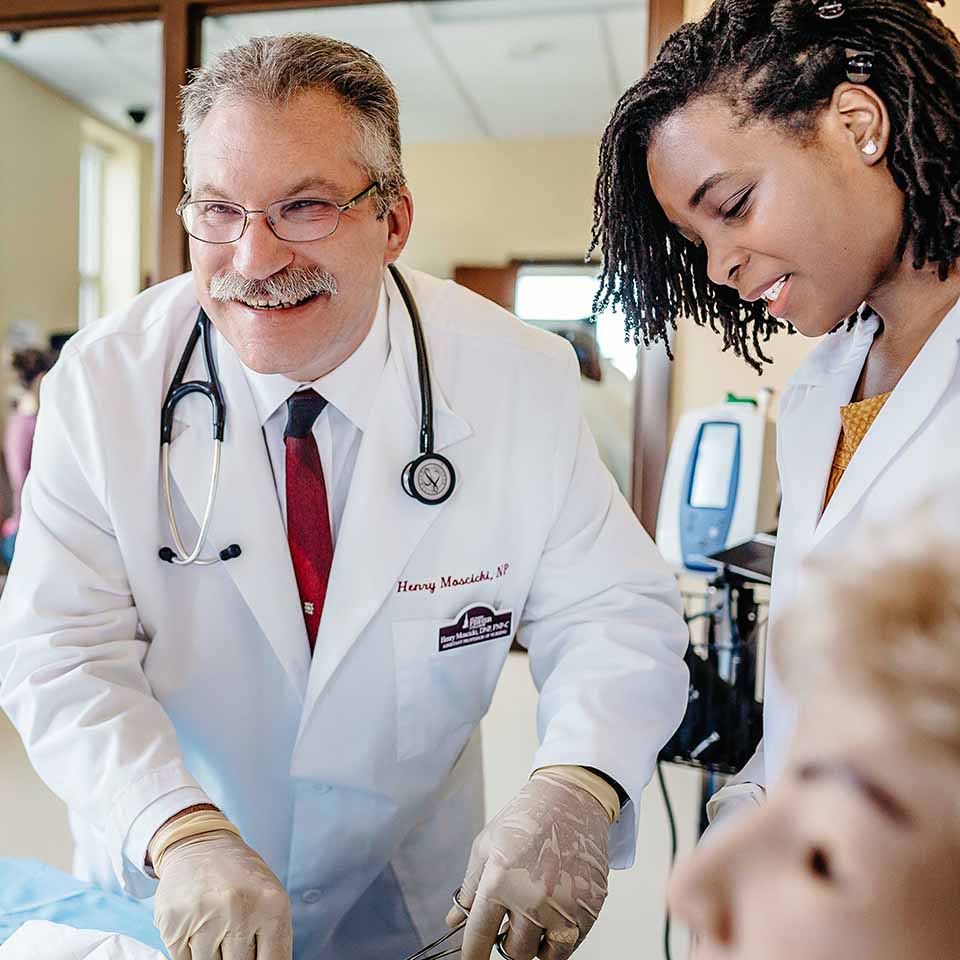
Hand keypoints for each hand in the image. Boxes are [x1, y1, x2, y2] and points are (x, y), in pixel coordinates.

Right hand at [153, 830, 292, 959]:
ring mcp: (204, 918)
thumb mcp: (269, 899)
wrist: (201, 844)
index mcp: (271, 905)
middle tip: (233, 939)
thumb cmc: (240, 877)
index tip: (256, 959)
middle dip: (237, 958)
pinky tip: (199, 929)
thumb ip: (273, 939)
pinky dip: (191, 953)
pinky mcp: (174, 925)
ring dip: (213, 956)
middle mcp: (239, 910)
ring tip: (217, 928)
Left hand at [446, 772, 609, 959]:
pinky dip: (560, 935)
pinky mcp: (589, 908)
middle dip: (508, 942)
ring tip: (534, 915)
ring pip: (543, 955)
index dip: (472, 956)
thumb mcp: (487, 845)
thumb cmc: (526, 818)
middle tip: (511, 919)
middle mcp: (531, 898)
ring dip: (535, 943)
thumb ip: (469, 888)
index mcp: (500, 881)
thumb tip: (453, 922)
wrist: (572, 798)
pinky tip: (555, 910)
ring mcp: (563, 906)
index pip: (479, 937)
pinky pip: (570, 943)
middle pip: (514, 952)